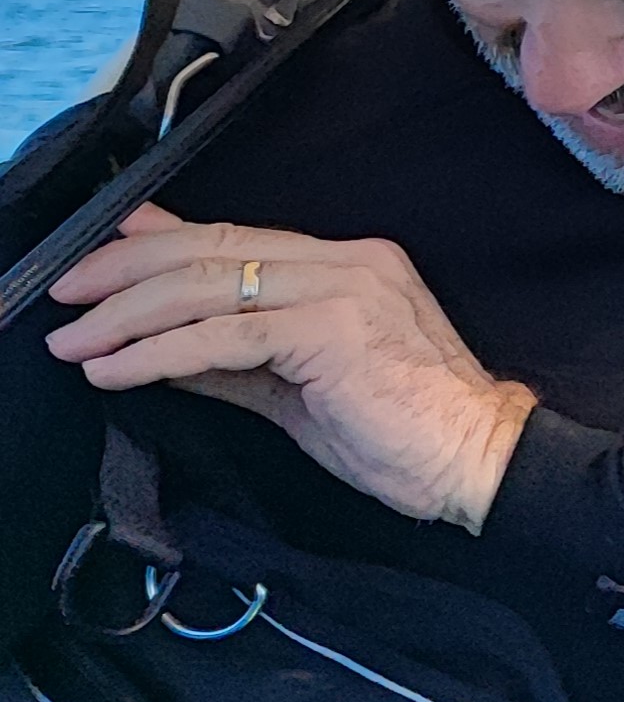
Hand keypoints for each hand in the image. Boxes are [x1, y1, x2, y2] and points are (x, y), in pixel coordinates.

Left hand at [44, 204, 536, 532]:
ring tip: (74, 342)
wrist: (480, 462)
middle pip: (211, 250)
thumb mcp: (303, 388)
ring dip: (125, 316)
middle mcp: (348, 262)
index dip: (156, 243)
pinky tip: (115, 370)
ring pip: (207, 286)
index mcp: (351, 265)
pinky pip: (222, 335)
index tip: (95, 260)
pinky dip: (157, 352)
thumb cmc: (407, 433)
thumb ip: (238, 356)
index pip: (236, 239)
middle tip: (64, 296)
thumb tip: (163, 347)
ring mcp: (342, 289)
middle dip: (123, 272)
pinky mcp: (330, 330)